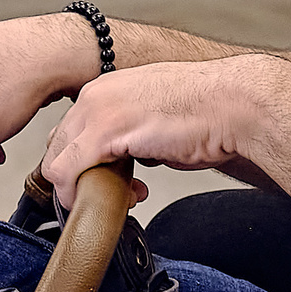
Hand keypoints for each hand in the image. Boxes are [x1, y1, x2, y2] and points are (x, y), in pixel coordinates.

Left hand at [39, 57, 272, 207]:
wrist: (235, 103)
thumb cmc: (210, 111)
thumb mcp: (158, 118)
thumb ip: (133, 136)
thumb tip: (127, 161)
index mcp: (108, 88)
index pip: (70, 131)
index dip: (83, 164)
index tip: (110, 182)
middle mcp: (95, 95)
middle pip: (57, 147)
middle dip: (79, 179)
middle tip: (115, 195)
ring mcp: (97, 111)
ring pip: (55, 161)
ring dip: (81, 191)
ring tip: (121, 200)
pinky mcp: (105, 132)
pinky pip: (66, 172)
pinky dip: (76, 195)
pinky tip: (111, 203)